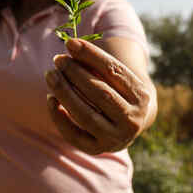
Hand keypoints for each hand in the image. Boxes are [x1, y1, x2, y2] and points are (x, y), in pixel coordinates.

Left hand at [45, 38, 152, 154]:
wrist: (126, 123)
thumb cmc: (115, 91)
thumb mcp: (112, 76)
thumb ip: (94, 62)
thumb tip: (70, 46)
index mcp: (142, 97)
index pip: (114, 72)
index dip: (91, 56)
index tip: (70, 43)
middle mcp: (133, 120)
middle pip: (100, 94)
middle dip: (75, 74)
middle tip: (58, 59)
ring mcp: (116, 138)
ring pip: (85, 115)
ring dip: (64, 93)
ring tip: (50, 75)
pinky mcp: (97, 149)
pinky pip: (73, 135)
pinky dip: (59, 117)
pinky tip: (50, 99)